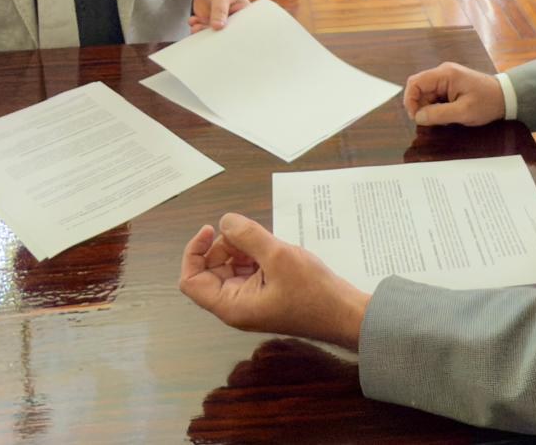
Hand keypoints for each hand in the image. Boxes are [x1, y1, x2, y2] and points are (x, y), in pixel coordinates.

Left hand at [179, 214, 369, 350]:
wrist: (345, 314)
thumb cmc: (312, 290)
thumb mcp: (278, 256)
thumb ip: (248, 236)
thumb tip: (225, 221)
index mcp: (231, 305)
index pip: (191, 281)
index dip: (194, 252)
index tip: (212, 230)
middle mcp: (236, 305)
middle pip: (211, 270)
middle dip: (223, 246)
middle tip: (248, 233)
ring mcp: (252, 300)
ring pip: (231, 267)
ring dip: (240, 248)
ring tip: (266, 241)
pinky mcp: (267, 294)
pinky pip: (249, 270)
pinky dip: (255, 254)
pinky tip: (273, 248)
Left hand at [189, 0, 249, 31]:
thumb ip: (220, 10)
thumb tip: (218, 26)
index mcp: (243, 15)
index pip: (241, 29)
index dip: (232, 34)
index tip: (220, 31)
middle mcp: (233, 22)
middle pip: (226, 35)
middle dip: (215, 35)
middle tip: (205, 30)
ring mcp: (221, 25)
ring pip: (212, 34)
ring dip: (202, 31)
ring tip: (196, 26)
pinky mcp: (210, 25)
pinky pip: (203, 31)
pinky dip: (197, 27)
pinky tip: (194, 20)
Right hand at [403, 61, 504, 126]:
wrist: (506, 97)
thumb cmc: (487, 102)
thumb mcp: (463, 112)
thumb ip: (438, 114)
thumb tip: (418, 117)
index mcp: (445, 74)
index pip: (415, 82)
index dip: (410, 100)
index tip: (416, 117)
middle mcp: (443, 72)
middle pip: (419, 87)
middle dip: (419, 105)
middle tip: (429, 121)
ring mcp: (446, 77)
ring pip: (426, 92)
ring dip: (428, 107)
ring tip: (443, 118)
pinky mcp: (450, 84)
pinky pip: (434, 94)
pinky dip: (436, 106)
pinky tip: (447, 114)